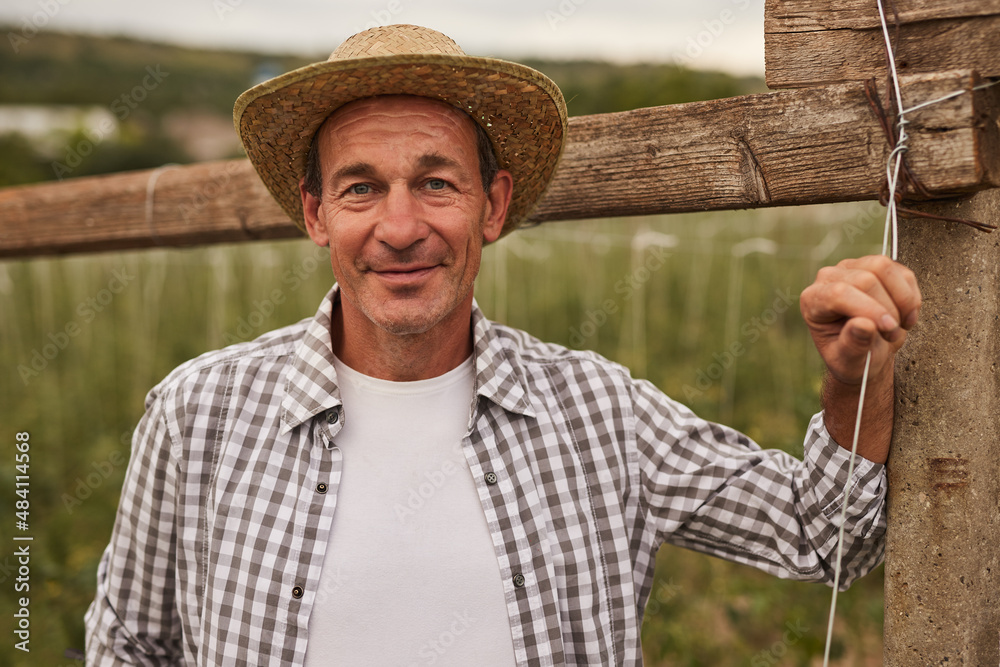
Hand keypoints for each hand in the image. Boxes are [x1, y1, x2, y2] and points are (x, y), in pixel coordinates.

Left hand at [800, 255, 921, 387]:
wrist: (866, 354)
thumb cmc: (852, 359)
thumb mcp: (849, 363)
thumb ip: (853, 345)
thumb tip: (863, 324)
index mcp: (813, 301)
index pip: (839, 293)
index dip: (870, 309)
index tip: (889, 329)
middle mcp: (828, 278)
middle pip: (866, 279)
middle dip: (888, 309)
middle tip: (892, 334)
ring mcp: (853, 268)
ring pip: (884, 267)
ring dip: (902, 300)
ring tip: (900, 325)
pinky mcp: (876, 267)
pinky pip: (902, 273)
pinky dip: (911, 297)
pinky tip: (905, 316)